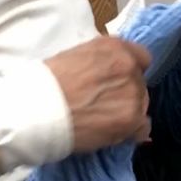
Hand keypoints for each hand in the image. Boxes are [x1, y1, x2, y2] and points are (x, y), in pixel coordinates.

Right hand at [44, 37, 151, 151]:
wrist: (37, 109)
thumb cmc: (48, 82)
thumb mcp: (76, 54)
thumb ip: (100, 59)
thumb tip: (108, 69)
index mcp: (115, 48)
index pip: (140, 57)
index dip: (129, 70)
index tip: (117, 81)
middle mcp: (129, 67)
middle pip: (139, 82)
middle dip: (125, 92)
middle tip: (103, 103)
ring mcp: (133, 94)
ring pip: (141, 105)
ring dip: (126, 111)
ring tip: (102, 120)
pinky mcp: (131, 120)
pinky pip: (143, 128)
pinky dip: (132, 132)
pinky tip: (115, 133)